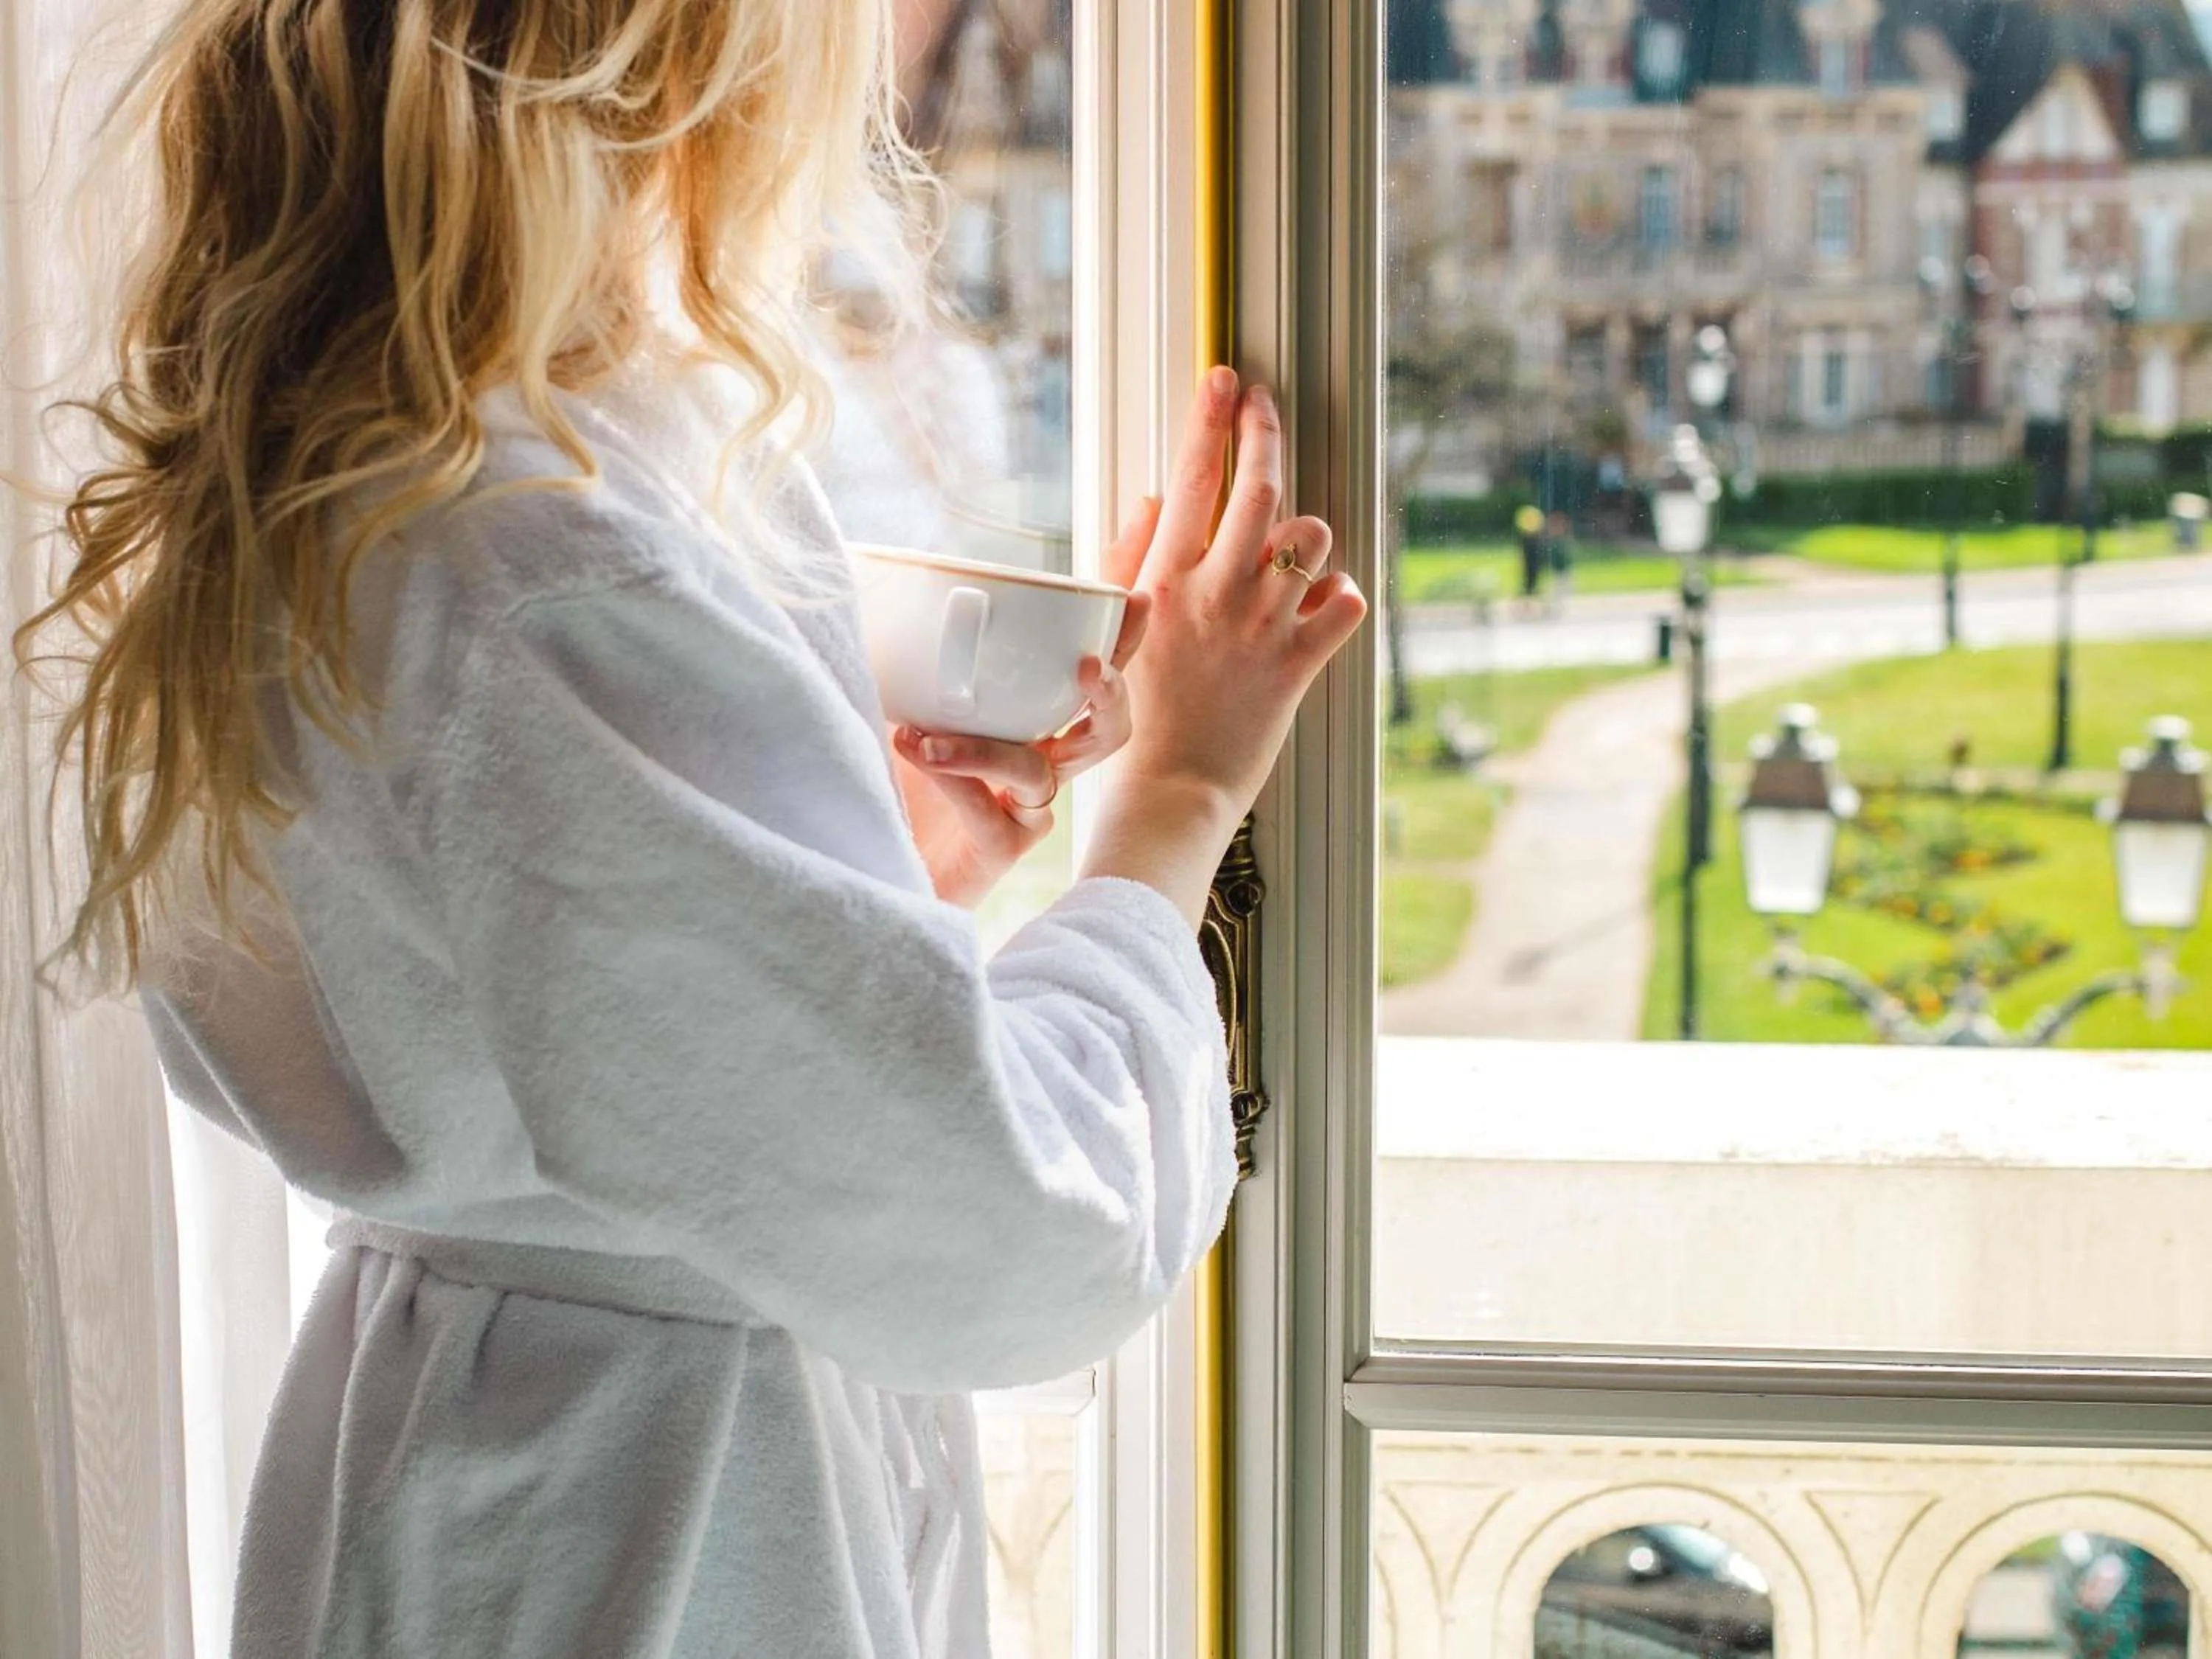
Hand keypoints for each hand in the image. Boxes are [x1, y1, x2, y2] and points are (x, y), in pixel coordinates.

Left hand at [890, 529, 1154, 907]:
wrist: (856, 857)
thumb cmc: (885, 774)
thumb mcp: (893, 696)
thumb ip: (906, 652)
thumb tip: (878, 572)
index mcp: (1027, 721)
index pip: (1086, 678)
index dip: (1121, 641)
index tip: (1136, 599)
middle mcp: (1036, 765)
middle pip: (1106, 730)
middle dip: (1110, 694)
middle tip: (1084, 666)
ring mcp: (1022, 811)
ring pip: (1042, 773)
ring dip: (987, 749)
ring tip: (923, 734)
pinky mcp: (998, 851)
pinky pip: (995, 814)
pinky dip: (958, 782)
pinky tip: (915, 756)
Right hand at [1113, 367, 1366, 819]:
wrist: (1169, 791)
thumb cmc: (1134, 716)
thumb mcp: (1115, 628)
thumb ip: (1129, 558)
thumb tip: (1151, 498)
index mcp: (1164, 580)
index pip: (1192, 478)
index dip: (1211, 418)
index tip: (1225, 379)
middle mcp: (1216, 593)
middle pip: (1259, 487)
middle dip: (1266, 432)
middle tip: (1265, 407)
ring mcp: (1262, 626)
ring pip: (1311, 537)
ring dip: (1307, 536)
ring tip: (1291, 559)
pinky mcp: (1299, 663)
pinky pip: (1346, 602)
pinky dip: (1342, 596)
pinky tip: (1321, 608)